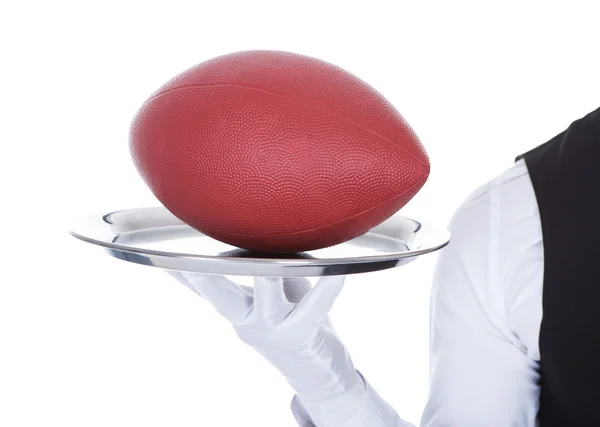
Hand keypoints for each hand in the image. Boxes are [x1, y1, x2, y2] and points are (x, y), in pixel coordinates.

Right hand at [168, 271, 366, 425]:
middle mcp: (249, 322)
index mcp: (239, 311)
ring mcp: (275, 330)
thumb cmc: (293, 323)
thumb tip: (257, 238)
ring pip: (266, 301)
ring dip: (265, 278)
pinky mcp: (303, 335)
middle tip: (188, 261)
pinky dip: (326, 289)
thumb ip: (263, 269)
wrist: (317, 373)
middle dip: (204, 280)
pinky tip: (337, 273)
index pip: (205, 290)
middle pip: (222, 299)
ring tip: (265, 259)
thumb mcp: (272, 296)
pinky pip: (314, 307)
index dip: (182, 275)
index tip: (161, 258)